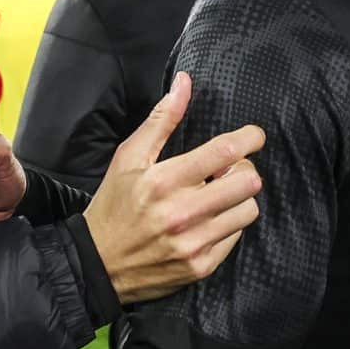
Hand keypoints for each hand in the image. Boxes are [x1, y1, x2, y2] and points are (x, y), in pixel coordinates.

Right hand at [82, 72, 265, 305]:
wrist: (96, 264)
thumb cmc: (114, 205)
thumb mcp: (129, 158)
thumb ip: (161, 120)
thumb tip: (184, 82)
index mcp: (163, 181)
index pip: (225, 152)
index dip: (249, 138)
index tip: (253, 136)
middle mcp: (181, 213)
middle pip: (247, 182)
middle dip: (244, 169)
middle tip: (229, 169)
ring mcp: (193, 243)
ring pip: (248, 210)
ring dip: (239, 198)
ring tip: (218, 196)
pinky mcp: (201, 266)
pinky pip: (237, 237)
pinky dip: (229, 224)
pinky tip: (208, 220)